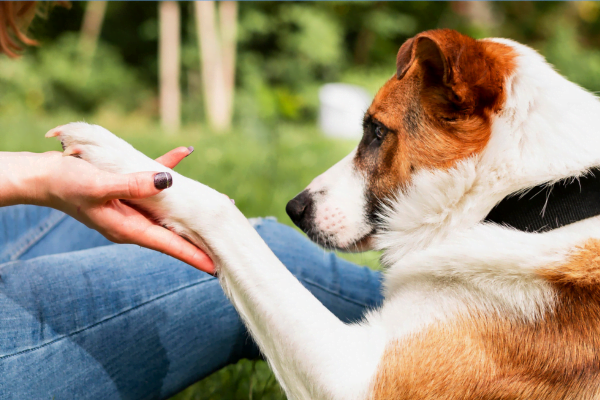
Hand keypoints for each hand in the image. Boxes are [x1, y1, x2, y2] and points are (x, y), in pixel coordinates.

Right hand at [35, 146, 214, 273]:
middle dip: (198, 234)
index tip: (215, 266)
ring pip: (168, 207)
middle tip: (226, 237)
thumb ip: (133, 184)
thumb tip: (168, 181)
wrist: (41, 176)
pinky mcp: (127, 190)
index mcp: (128, 228)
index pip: (168, 245)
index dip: (193, 255)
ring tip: (217, 202)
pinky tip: (182, 153)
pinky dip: (167, 169)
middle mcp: (133, 221)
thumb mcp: (99, 186)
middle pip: (173, 231)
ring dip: (190, 204)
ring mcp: (131, 207)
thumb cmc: (65, 184)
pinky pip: (152, 179)